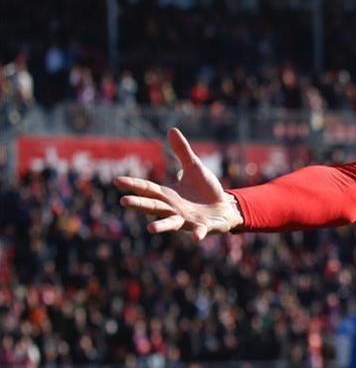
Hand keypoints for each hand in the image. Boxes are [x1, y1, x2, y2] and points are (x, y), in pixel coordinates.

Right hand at [115, 128, 242, 239]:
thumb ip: (182, 152)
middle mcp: (173, 209)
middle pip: (153, 206)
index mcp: (168, 195)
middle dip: (139, 204)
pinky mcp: (203, 226)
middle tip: (124, 201)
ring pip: (171, 223)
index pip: (148, 188)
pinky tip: (196, 237)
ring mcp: (187, 219)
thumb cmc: (205, 189)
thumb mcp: (194, 167)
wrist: (224, 207)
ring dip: (161, 226)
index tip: (118, 180)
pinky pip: (199, 231)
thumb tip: (171, 130)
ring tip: (150, 228)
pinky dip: (197, 234)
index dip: (134, 184)